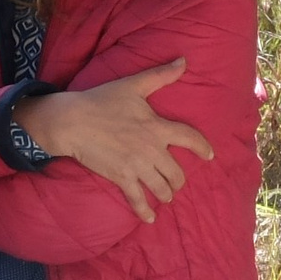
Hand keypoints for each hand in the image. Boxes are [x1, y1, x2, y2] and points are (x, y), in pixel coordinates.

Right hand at [17, 58, 211, 223]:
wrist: (72, 121)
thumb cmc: (102, 100)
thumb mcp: (133, 85)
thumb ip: (160, 76)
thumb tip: (183, 61)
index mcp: (157, 127)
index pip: (190, 138)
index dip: (202, 148)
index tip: (209, 156)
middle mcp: (151, 149)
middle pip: (177, 172)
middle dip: (179, 180)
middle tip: (176, 182)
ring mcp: (137, 166)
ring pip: (161, 188)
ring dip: (166, 194)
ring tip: (165, 195)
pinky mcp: (121, 177)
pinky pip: (137, 199)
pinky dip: (145, 211)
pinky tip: (149, 218)